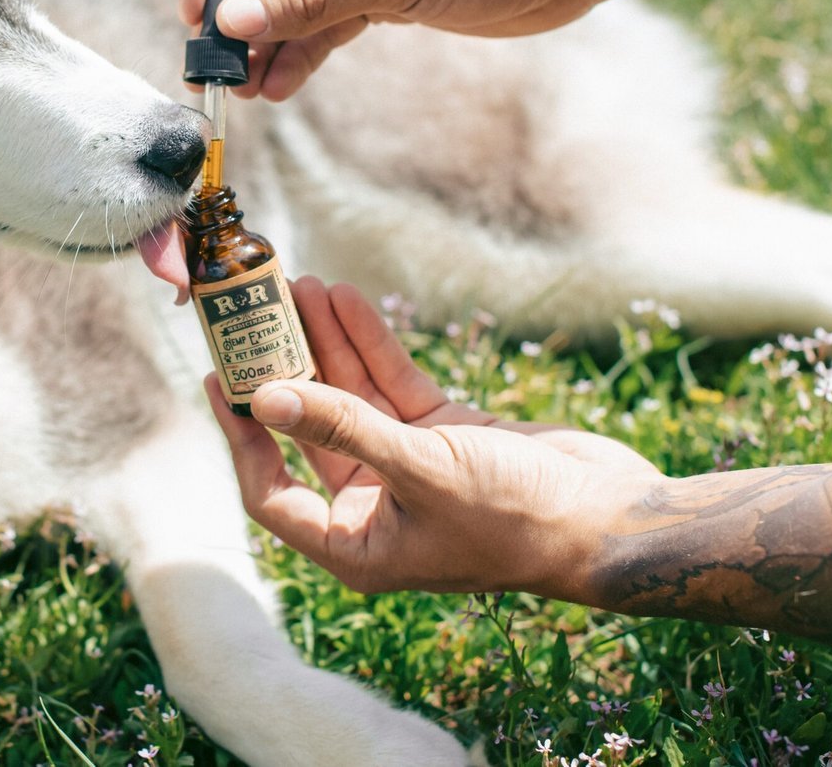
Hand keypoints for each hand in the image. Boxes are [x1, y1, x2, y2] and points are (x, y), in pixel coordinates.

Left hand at [206, 278, 662, 596]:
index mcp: (356, 546)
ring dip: (324, 344)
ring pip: (349, 397)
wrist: (611, 516)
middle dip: (283, 371)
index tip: (220, 379)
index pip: (271, 493)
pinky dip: (370, 344)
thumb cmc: (516, 517)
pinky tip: (345, 299)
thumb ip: (343, 428)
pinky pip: (392, 384)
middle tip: (252, 315)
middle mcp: (374, 509)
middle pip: (307, 430)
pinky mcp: (444, 435)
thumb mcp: (420, 469)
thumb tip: (267, 397)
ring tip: (299, 285)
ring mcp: (408, 469)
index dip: (242, 437)